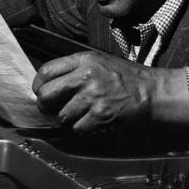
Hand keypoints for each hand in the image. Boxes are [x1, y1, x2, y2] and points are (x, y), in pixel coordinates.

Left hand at [32, 51, 155, 132]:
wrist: (150, 92)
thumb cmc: (123, 76)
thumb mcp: (98, 61)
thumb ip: (73, 68)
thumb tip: (47, 82)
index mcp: (84, 60)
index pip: (46, 71)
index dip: (38, 84)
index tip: (40, 91)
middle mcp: (86, 76)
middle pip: (47, 94)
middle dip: (45, 105)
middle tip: (50, 108)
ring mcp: (93, 97)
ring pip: (61, 115)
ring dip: (67, 118)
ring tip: (79, 113)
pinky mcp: (100, 116)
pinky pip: (77, 128)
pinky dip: (81, 127)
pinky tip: (91, 120)